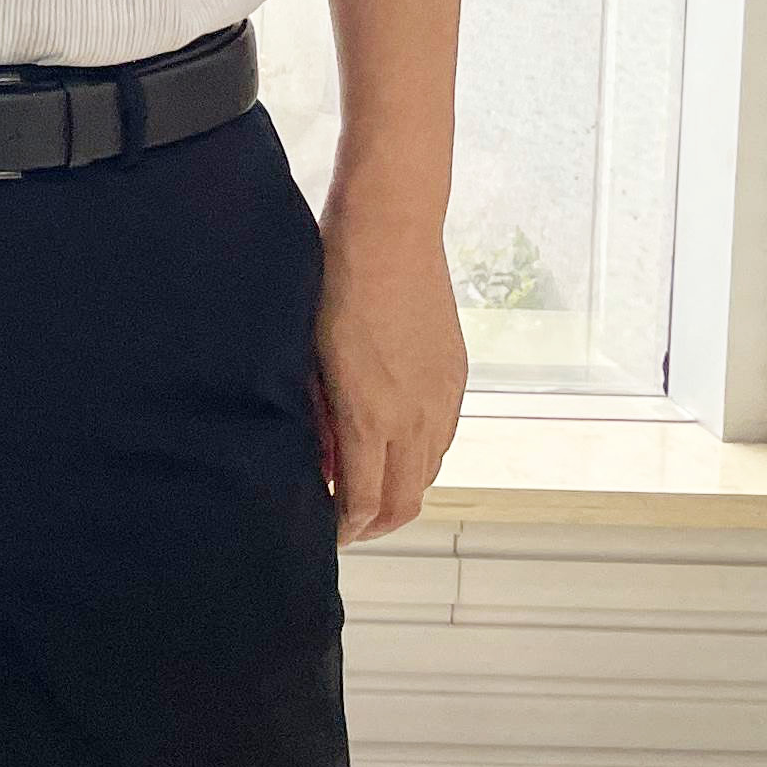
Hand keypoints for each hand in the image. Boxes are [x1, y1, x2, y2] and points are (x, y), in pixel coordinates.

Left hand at [312, 203, 466, 541]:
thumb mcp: (310, 358)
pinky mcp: (457, 377)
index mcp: (371, 417)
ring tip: (370, 489)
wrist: (390, 233)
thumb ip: (319, 417)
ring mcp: (442, 398)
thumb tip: (324, 458)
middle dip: (376, 524)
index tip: (328, 533)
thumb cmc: (333, 286)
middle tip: (348, 525)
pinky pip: (444, 437)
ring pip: (429, 473)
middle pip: (405, 501)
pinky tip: (397, 446)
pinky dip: (421, 456)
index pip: (364, 501)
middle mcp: (414, 418)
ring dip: (402, 491)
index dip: (346, 527)